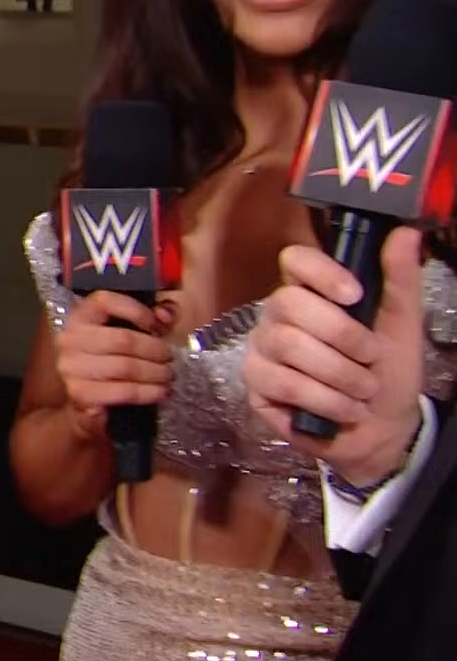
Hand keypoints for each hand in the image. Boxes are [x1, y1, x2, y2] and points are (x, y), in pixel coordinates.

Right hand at [52, 290, 172, 439]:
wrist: (82, 397)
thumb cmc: (106, 360)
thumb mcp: (125, 332)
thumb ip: (149, 317)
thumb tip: (166, 314)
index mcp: (80, 317)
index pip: (105, 302)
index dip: (136, 310)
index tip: (158, 325)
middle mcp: (70, 339)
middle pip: (123, 339)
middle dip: (155, 350)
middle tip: (169, 357)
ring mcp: (72, 368)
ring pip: (126, 368)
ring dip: (155, 373)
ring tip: (168, 376)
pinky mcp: (80, 394)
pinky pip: (123, 392)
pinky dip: (148, 393)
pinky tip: (160, 392)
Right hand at [244, 229, 424, 486]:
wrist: (381, 428)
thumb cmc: (388, 371)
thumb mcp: (403, 323)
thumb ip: (400, 278)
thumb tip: (405, 232)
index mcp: (311, 292)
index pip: (295, 260)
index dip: (320, 272)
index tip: (354, 295)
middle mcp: (278, 314)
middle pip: (290, 303)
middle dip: (343, 336)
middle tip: (371, 359)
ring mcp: (262, 349)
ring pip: (288, 345)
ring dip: (340, 374)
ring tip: (363, 390)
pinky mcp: (255, 385)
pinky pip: (283, 383)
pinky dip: (325, 400)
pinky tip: (344, 409)